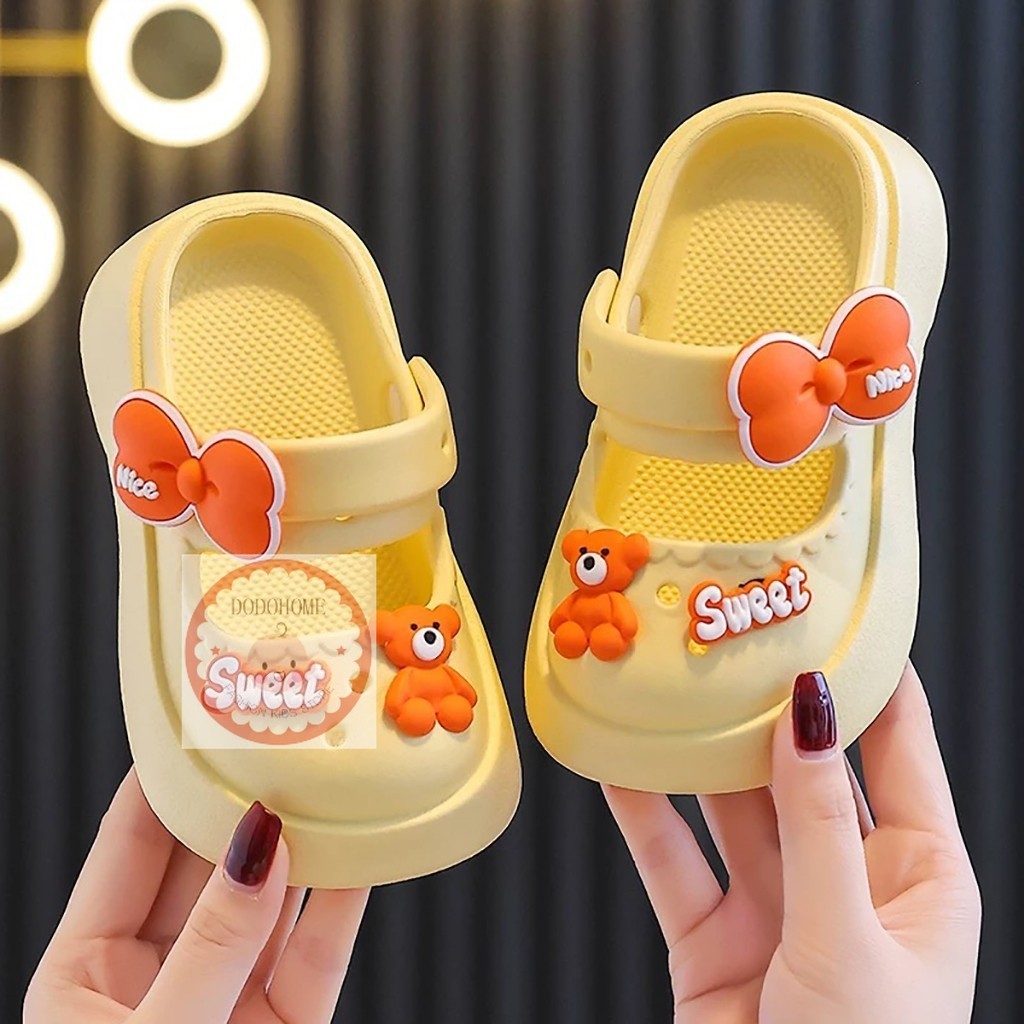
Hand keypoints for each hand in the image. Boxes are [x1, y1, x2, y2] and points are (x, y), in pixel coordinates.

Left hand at [26, 770, 367, 1022]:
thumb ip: (211, 949)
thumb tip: (261, 852)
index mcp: (87, 972)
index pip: (129, 849)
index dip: (162, 782)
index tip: (199, 725)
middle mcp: (160, 975)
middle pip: (206, 866)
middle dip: (243, 805)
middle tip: (280, 745)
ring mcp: (226, 999)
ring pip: (268, 904)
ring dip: (302, 846)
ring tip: (330, 788)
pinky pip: (316, 955)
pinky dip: (341, 906)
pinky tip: (360, 859)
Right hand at [604, 664, 980, 1022]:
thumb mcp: (848, 940)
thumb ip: (818, 826)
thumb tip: (807, 717)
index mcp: (918, 881)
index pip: (901, 753)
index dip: (874, 681)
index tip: (842, 615)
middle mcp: (848, 884)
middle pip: (805, 773)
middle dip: (770, 710)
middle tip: (737, 645)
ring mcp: (777, 911)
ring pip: (734, 811)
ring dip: (702, 756)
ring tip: (673, 692)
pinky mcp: (713, 941)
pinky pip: (673, 862)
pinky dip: (644, 814)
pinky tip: (620, 766)